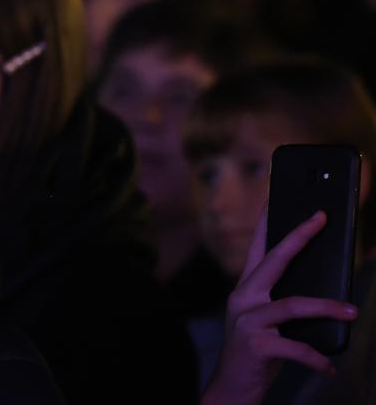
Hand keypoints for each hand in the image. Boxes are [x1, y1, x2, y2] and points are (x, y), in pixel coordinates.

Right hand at [200, 210, 358, 404]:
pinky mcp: (254, 345)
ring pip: (293, 305)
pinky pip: (295, 347)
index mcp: (245, 289)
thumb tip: (327, 293)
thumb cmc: (257, 354)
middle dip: (298, 237)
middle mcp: (242, 298)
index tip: (278, 198)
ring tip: (353, 312)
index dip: (268, 222)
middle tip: (320, 218)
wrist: (231, 388)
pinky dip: (317, 359)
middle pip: (273, 260)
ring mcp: (246, 320)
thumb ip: (285, 304)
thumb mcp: (268, 324)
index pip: (258, 248)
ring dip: (327, 308)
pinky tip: (330, 368)